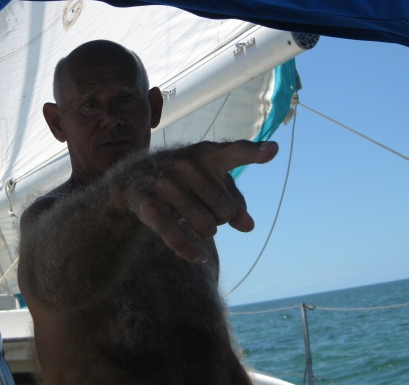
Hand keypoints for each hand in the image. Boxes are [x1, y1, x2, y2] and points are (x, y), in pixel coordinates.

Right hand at [129, 140, 277, 262]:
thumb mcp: (212, 184)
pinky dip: (191, 252)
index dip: (255, 152)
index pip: (235, 151)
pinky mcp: (150, 205)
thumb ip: (236, 202)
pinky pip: (179, 238)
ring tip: (193, 219)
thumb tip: (248, 226)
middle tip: (204, 208)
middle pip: (226, 211)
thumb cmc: (186, 181)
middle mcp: (186, 164)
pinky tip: (200, 257)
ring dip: (205, 231)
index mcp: (207, 153)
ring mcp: (166, 183)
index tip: (273, 150)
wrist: (134, 179)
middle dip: (220, 217)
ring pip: (207, 227)